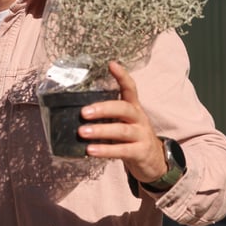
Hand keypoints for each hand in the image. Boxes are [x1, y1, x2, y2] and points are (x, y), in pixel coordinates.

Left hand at [78, 61, 166, 183]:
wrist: (153, 161)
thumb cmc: (129, 138)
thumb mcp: (121, 122)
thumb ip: (106, 115)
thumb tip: (72, 110)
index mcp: (133, 108)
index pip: (130, 88)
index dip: (122, 76)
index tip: (111, 64)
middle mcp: (139, 118)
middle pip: (124, 109)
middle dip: (103, 109)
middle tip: (83, 112)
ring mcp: (141, 135)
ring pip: (122, 130)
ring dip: (100, 131)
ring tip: (82, 133)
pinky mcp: (140, 152)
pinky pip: (122, 150)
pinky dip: (106, 150)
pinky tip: (90, 150)